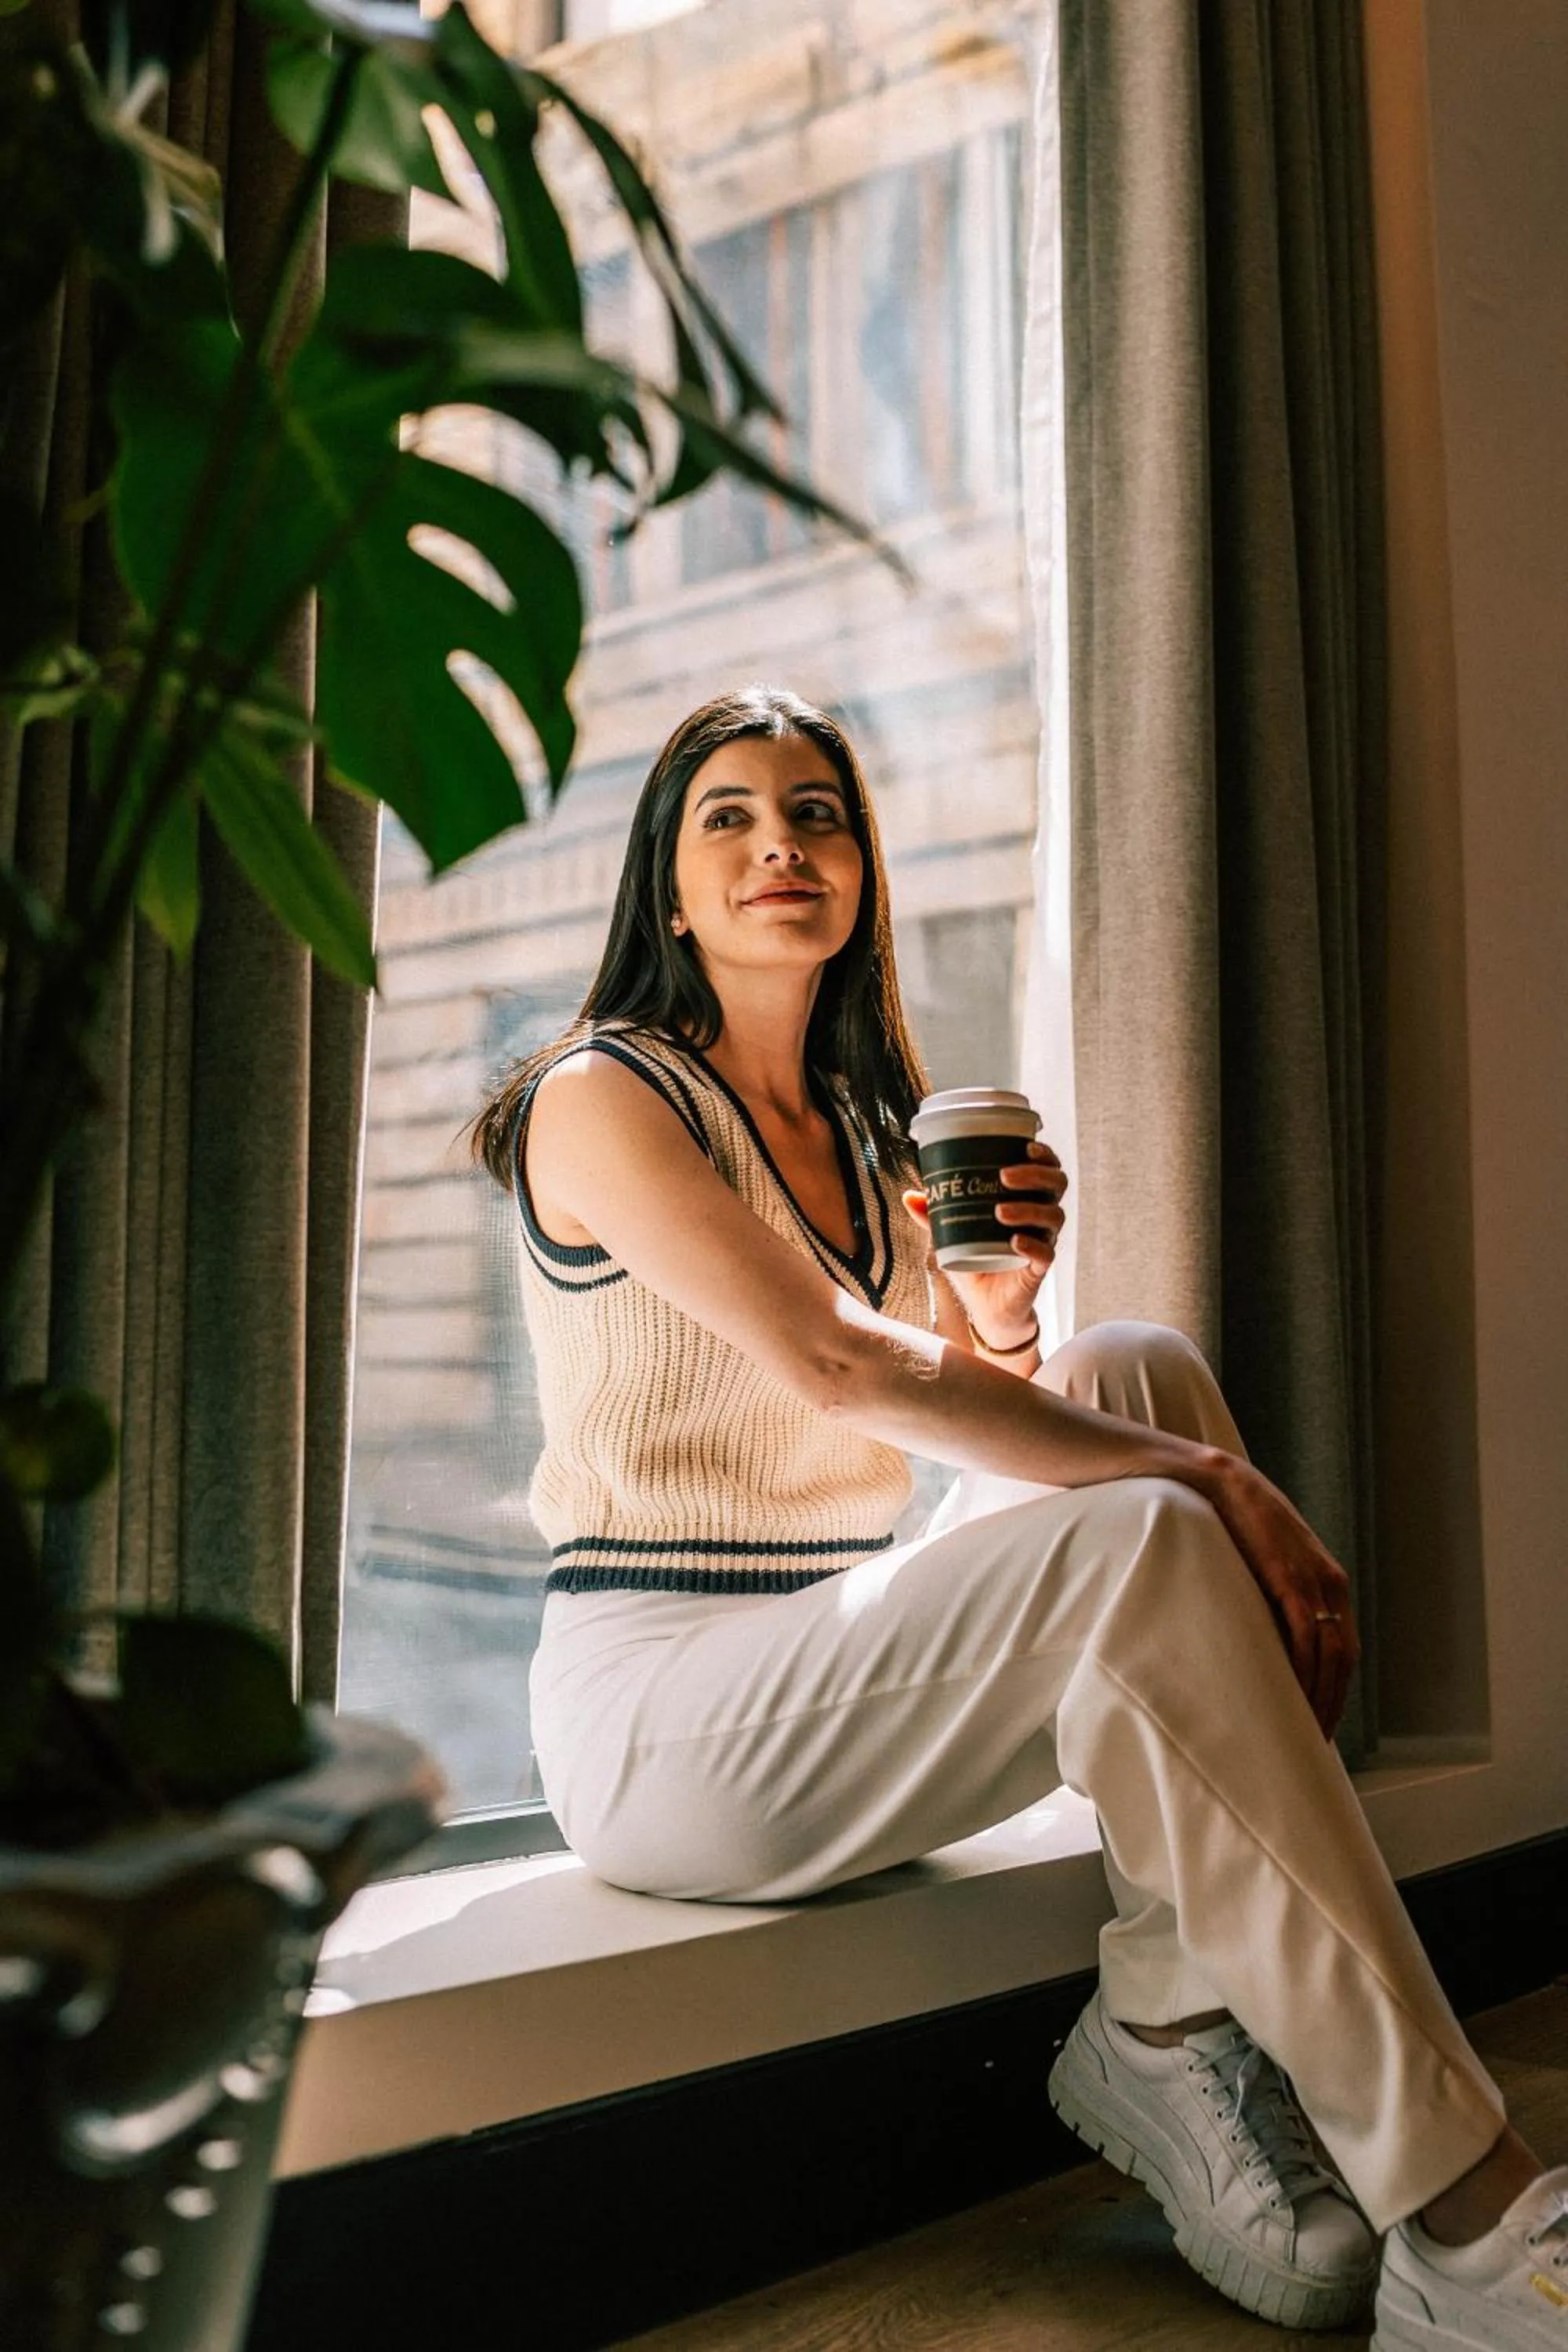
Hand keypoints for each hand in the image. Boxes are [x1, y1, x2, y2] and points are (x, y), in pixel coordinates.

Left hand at [901, 1141, 1068, 1347]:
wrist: (986, 1307)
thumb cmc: (976, 1261)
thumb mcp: (953, 1235)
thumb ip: (935, 1216)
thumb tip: (909, 1195)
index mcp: (1028, 1199)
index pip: (1048, 1169)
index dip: (1044, 1156)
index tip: (1027, 1146)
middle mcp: (1041, 1218)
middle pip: (1056, 1185)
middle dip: (1034, 1175)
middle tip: (1004, 1176)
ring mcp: (1044, 1242)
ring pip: (1054, 1217)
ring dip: (1028, 1209)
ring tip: (999, 1212)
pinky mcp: (1038, 1270)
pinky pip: (1046, 1255)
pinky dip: (1032, 1245)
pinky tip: (1015, 1241)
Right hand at [1194, 1454, 1359, 1738]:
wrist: (1225, 1484)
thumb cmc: (1238, 1526)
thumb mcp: (1269, 1566)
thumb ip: (1276, 1597)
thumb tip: (1266, 1638)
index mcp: (1331, 1584)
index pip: (1344, 1650)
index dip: (1336, 1689)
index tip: (1321, 1720)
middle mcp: (1332, 1585)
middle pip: (1344, 1659)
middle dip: (1333, 1702)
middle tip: (1315, 1740)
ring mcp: (1315, 1582)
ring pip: (1330, 1654)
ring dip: (1320, 1696)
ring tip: (1304, 1730)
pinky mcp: (1291, 1580)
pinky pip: (1305, 1636)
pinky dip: (1303, 1670)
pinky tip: (1293, 1696)